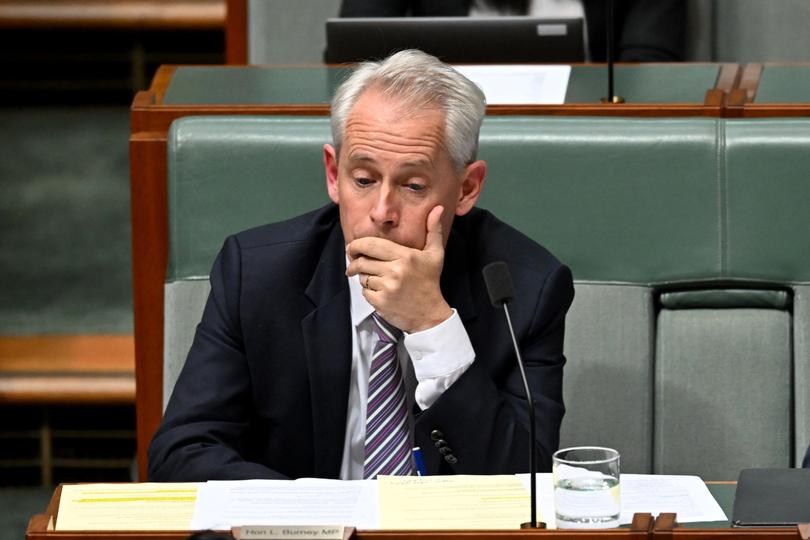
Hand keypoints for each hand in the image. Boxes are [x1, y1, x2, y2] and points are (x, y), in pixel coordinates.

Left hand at [346, 206, 452, 332]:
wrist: (429, 314)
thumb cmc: (430, 282)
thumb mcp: (435, 254)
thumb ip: (433, 230)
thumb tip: (438, 208)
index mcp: (405, 256)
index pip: (371, 245)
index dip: (356, 245)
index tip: (352, 248)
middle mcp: (395, 271)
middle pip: (362, 261)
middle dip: (353, 261)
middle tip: (352, 262)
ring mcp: (387, 288)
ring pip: (362, 277)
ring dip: (363, 277)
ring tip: (373, 278)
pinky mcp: (381, 303)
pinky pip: (365, 292)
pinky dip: (368, 292)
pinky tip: (379, 291)